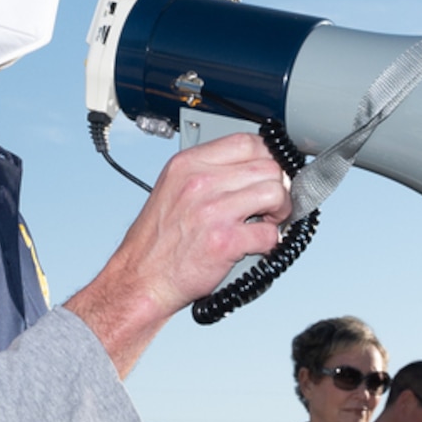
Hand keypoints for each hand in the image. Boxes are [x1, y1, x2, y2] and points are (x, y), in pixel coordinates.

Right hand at [68, 133, 292, 374]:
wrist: (141, 279)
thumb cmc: (157, 242)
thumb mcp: (174, 190)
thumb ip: (208, 174)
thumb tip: (252, 168)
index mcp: (186, 165)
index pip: (246, 142)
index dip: (267, 157)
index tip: (269, 173)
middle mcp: (199, 183)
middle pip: (267, 167)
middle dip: (278, 187)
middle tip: (270, 205)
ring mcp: (212, 211)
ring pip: (275, 194)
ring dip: (280, 211)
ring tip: (266, 222)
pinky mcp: (224, 241)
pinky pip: (269, 233)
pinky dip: (270, 242)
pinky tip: (256, 245)